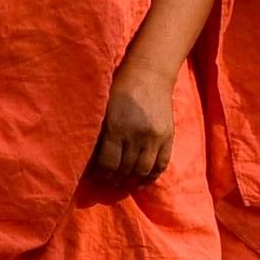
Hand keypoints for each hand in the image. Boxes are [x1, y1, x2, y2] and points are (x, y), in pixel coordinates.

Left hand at [92, 65, 177, 185]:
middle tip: (107, 183)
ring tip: (123, 184)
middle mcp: (137, 135)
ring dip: (132, 181)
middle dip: (114, 179)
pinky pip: (161, 164)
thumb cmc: (119, 89)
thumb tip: (91, 159)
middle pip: (125, 169)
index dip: (100, 174)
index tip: (94, 177)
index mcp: (117, 128)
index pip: (108, 163)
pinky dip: (151, 176)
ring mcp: (155, 137)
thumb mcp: (104, 109)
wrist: (149, 75)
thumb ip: (101, 134)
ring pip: (143, 170)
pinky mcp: (168, 137)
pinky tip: (142, 182)